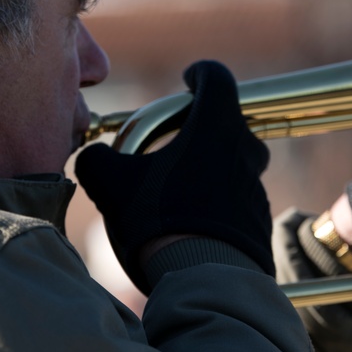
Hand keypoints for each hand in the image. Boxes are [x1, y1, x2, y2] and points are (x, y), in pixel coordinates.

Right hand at [75, 60, 272, 293]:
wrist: (204, 277)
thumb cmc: (158, 220)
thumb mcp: (111, 184)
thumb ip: (96, 160)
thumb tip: (91, 156)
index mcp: (215, 126)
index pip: (216, 77)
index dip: (200, 74)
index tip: (188, 81)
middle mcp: (244, 150)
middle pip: (230, 122)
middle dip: (205, 127)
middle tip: (177, 142)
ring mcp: (256, 187)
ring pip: (236, 163)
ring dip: (213, 168)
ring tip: (181, 191)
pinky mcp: (260, 219)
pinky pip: (240, 200)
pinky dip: (221, 204)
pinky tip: (195, 225)